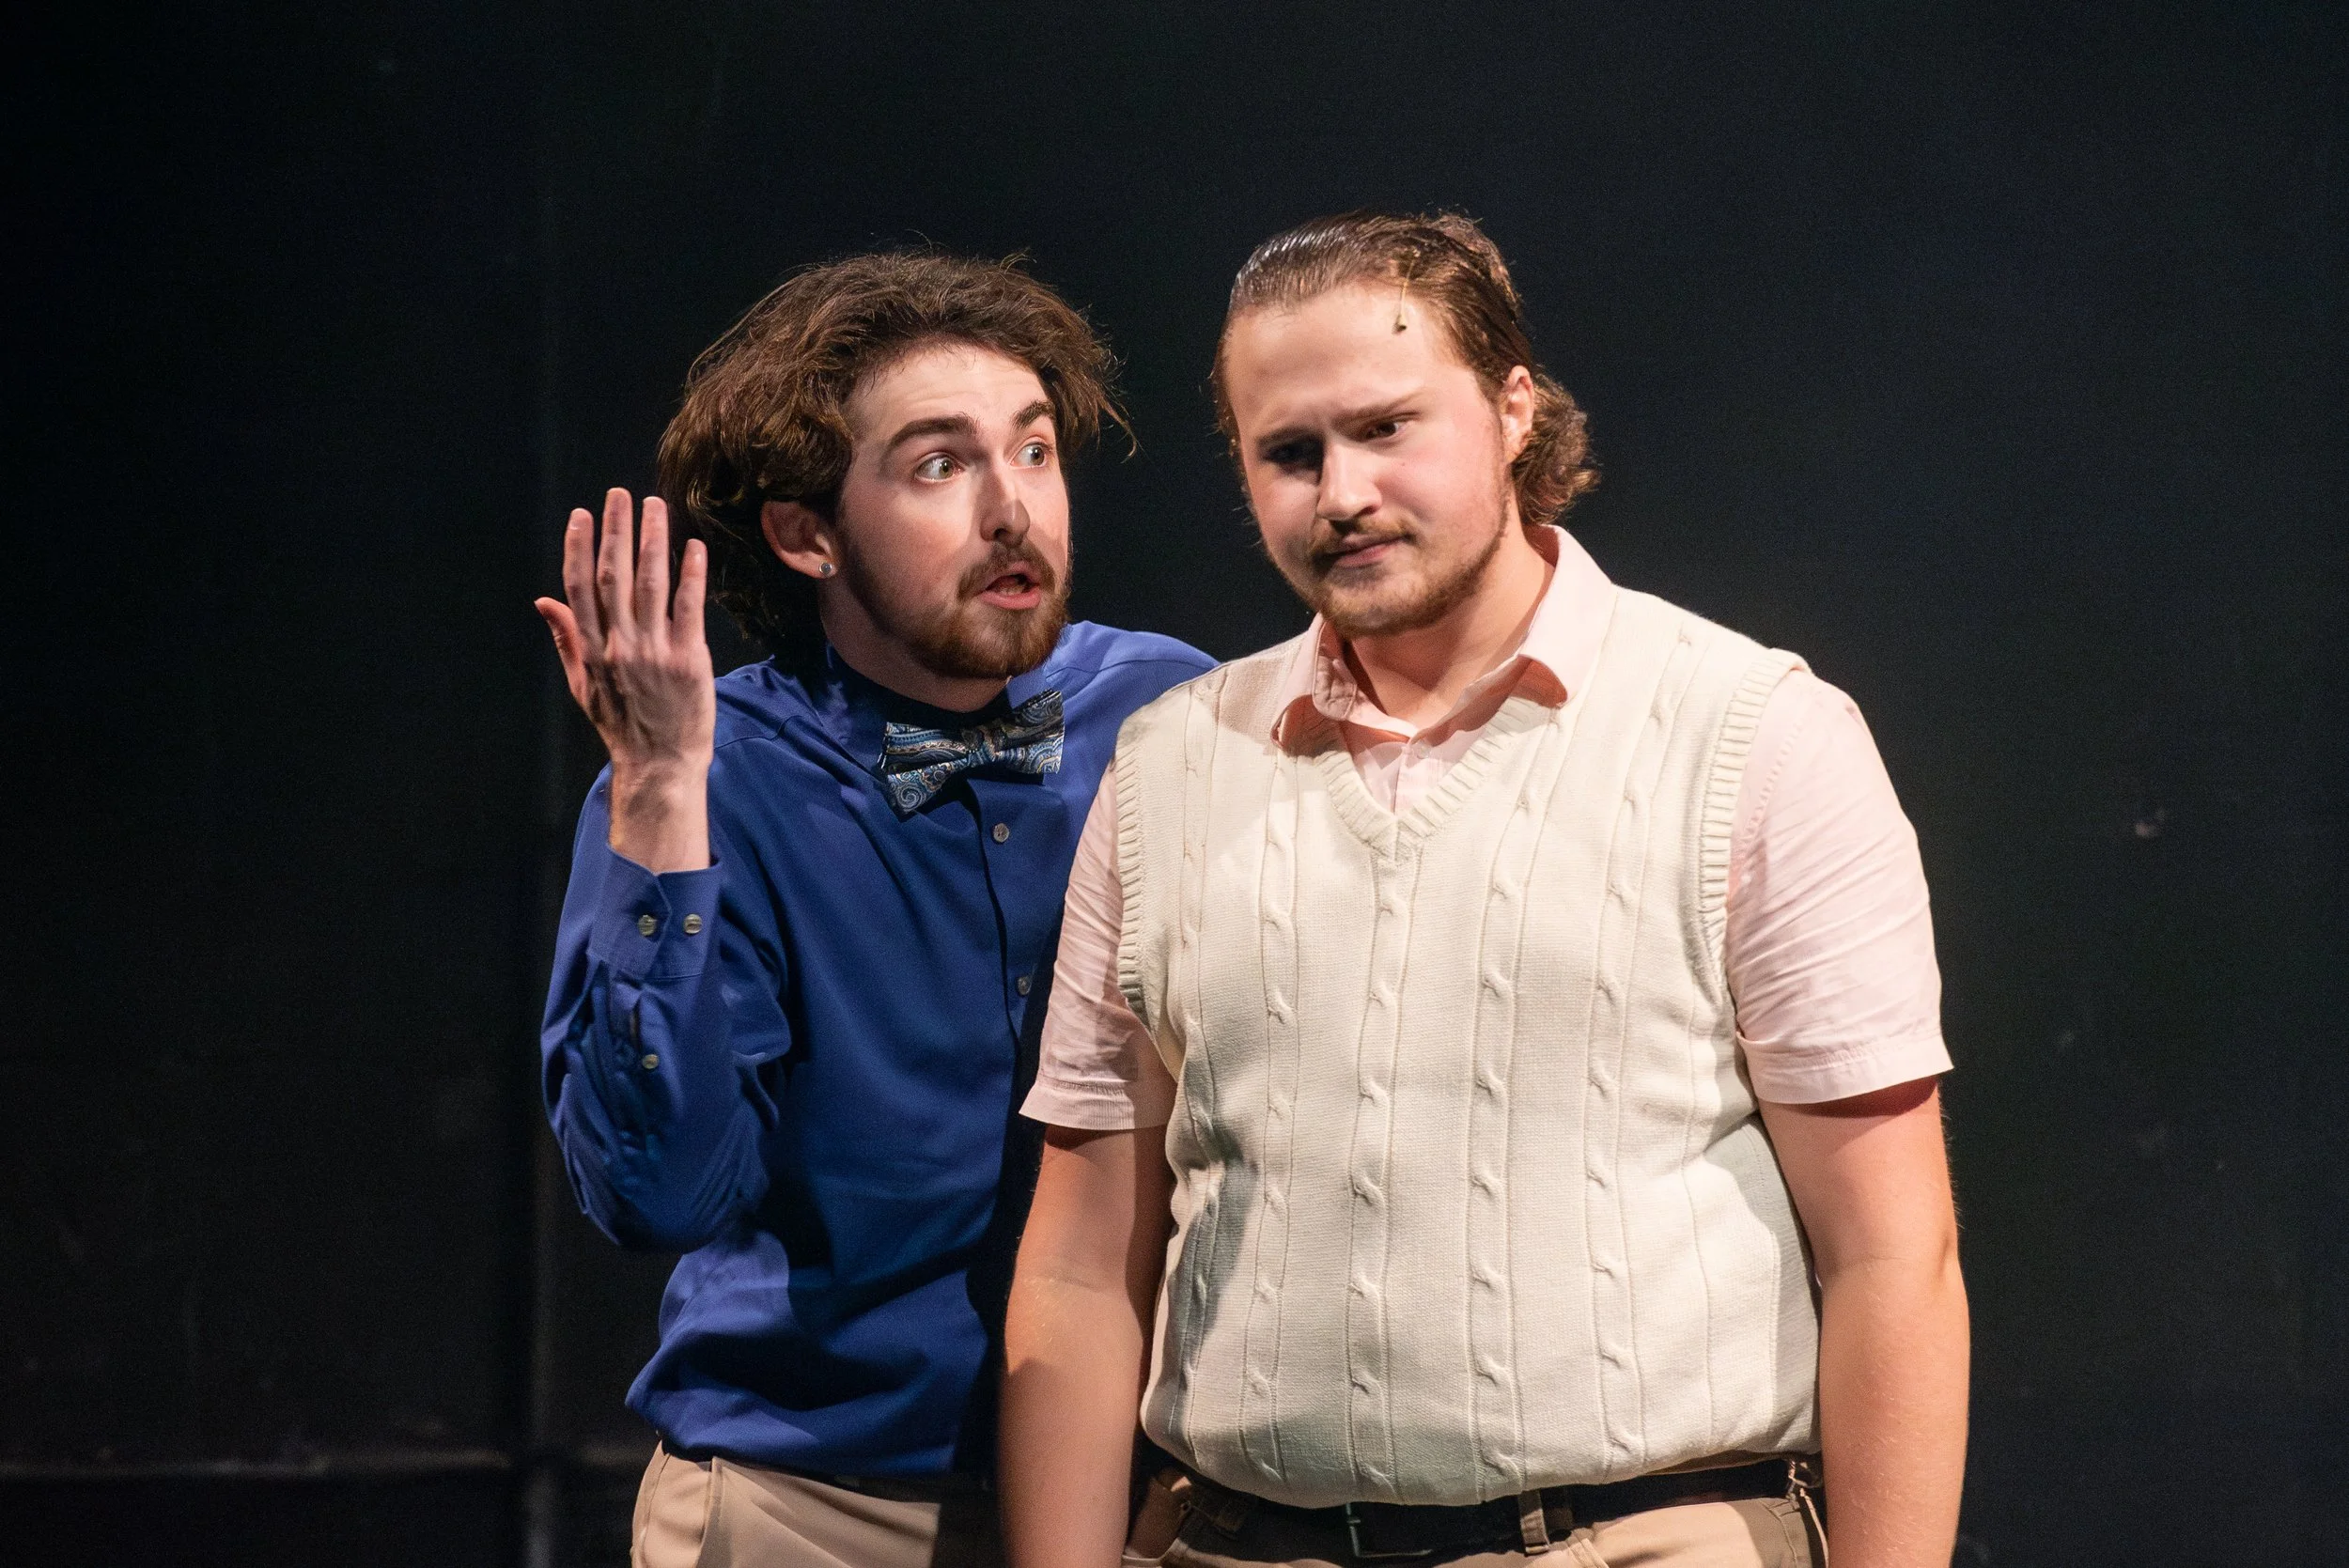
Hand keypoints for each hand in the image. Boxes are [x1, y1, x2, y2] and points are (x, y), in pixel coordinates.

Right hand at [535, 488, 714, 871]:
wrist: (659, 765)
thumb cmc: (622, 725)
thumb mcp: (583, 685)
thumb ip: (566, 640)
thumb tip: (543, 602)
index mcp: (592, 650)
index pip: (579, 589)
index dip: (578, 548)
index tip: (582, 515)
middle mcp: (619, 646)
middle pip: (613, 577)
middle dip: (615, 532)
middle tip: (619, 495)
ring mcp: (654, 652)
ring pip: (650, 585)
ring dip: (652, 541)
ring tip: (654, 507)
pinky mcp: (688, 660)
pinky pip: (689, 609)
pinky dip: (691, 576)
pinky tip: (693, 547)